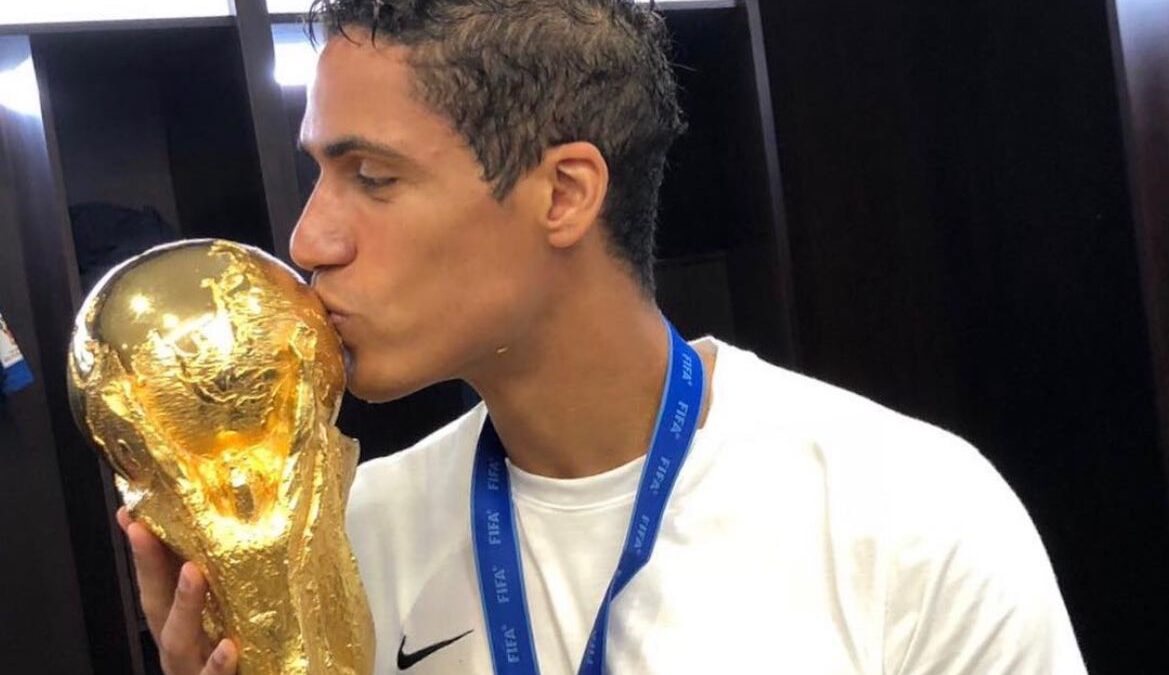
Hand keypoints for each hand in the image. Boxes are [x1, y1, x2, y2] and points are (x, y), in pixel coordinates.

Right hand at [117, 507, 238, 674]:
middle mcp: (178, 645)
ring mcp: (192, 668)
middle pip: (156, 604)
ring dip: (183, 604)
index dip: (142, 549)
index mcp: (177, 624)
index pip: (155, 581)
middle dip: (148, 566)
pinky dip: (217, 664)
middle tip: (144, 530)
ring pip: (178, 639)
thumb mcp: (220, 618)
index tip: (132, 514)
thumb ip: (215, 582)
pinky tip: (227, 647)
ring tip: (192, 572)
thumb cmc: (236, 656)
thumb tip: (221, 533)